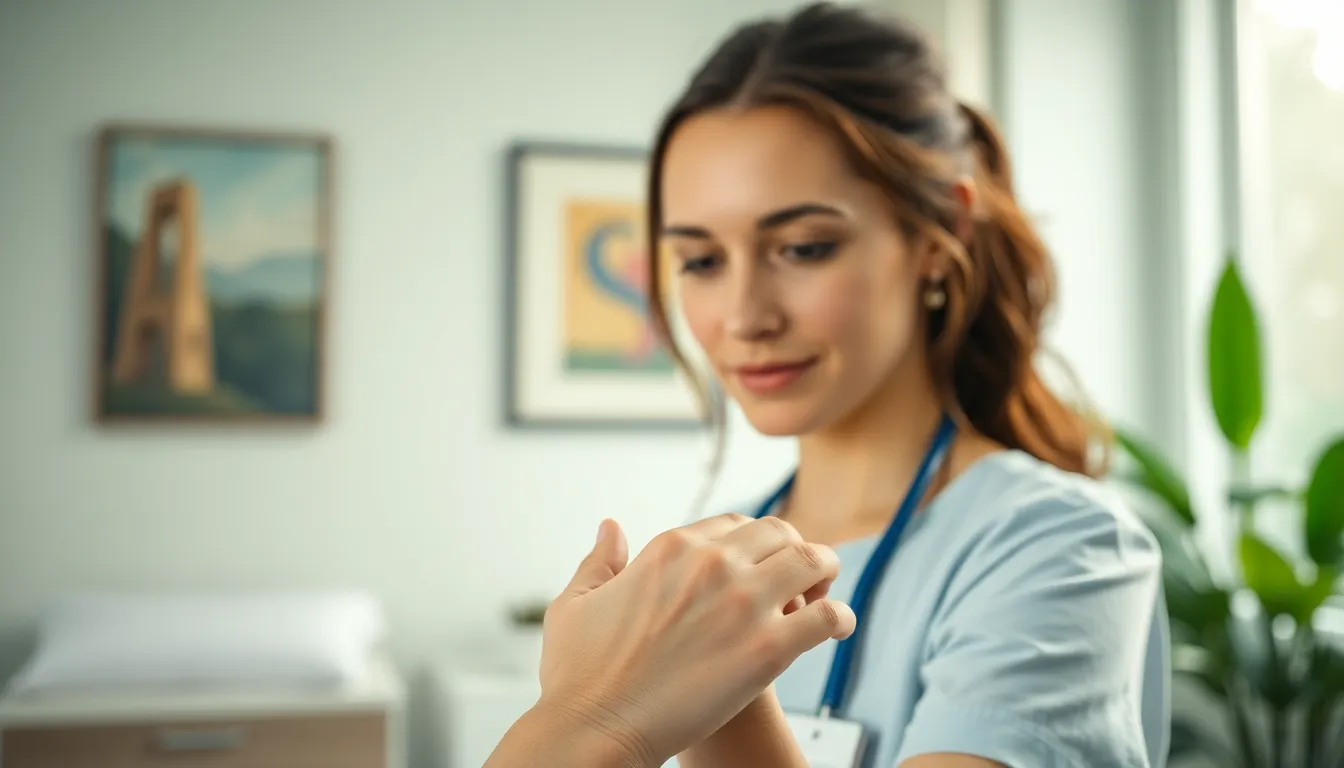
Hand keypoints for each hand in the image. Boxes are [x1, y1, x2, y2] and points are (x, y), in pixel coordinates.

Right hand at [537, 514, 855, 765]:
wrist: (593, 731)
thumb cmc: (578, 677)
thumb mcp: (575, 603)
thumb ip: (598, 560)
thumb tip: (610, 526)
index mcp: (671, 547)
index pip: (735, 523)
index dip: (754, 542)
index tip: (759, 563)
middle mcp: (711, 564)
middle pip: (779, 533)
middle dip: (794, 550)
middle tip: (803, 577)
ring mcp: (743, 603)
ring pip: (812, 561)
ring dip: (825, 573)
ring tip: (826, 594)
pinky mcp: (768, 649)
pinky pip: (827, 616)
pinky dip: (840, 618)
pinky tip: (837, 629)